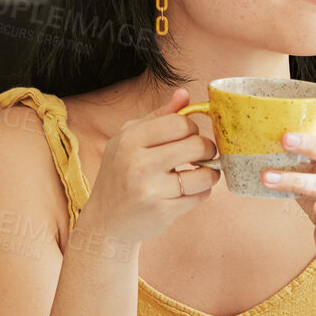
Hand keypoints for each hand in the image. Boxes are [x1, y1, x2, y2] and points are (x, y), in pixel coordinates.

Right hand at [75, 87, 218, 249]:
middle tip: (202, 154)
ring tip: (200, 173)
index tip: (189, 136)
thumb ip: (158, 117)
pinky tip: (190, 190)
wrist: (105, 221)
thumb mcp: (129, 139)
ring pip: (204, 174)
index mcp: (130, 140)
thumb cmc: (120, 174)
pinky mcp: (163, 211)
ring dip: (210, 173)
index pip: (180, 123)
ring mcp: (151, 190)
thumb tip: (184, 95)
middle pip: (196, 145)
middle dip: (207, 149)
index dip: (192, 128)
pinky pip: (201, 196)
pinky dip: (202, 192)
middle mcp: (138, 164)